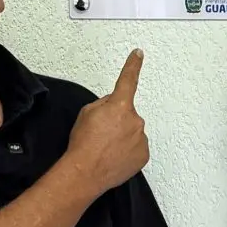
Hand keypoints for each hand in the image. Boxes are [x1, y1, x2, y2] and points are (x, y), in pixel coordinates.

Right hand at [68, 49, 149, 191]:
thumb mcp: (86, 114)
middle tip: (100, 134)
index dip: (133, 65)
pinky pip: (136, 147)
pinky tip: (114, 156)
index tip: (138, 54)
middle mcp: (135, 120)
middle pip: (126, 114)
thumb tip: (111, 106)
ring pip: (132, 132)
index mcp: (120, 106)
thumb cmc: (83, 145)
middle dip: (116, 120)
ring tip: (105, 148)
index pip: (128, 80)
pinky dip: (126, 151)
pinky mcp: (143, 155)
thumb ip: (103, 104)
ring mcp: (141, 138)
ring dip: (121, 137)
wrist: (85, 172)